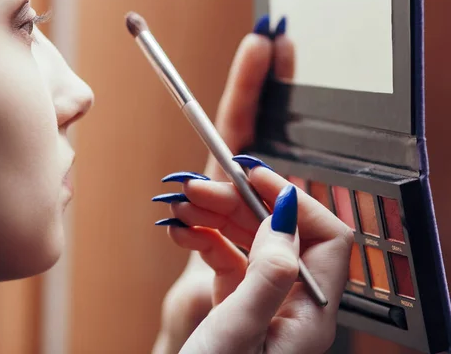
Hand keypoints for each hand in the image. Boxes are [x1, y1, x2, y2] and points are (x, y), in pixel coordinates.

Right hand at [153, 16, 294, 352]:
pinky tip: (181, 230)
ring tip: (179, 203)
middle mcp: (292, 302)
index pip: (326, 236)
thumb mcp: (241, 330)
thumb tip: (287, 212)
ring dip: (214, 215)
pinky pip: (226, 257)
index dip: (292, 198)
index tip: (252, 175)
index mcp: (311, 312)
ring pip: (248, 239)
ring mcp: (264, 300)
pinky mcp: (236, 302)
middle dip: (236, 202)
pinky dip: (203, 238)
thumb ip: (269, 272)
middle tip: (195, 188)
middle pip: (277, 231)